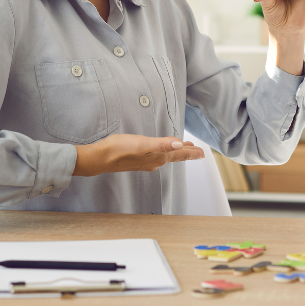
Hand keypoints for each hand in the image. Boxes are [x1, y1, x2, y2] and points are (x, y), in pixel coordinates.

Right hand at [73, 134, 204, 175]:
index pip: (180, 154)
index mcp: (158, 156)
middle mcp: (154, 161)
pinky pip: (157, 156)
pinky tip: (161, 152)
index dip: (192, 152)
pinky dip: (165, 152)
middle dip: (187, 153)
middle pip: (175, 157)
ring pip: (167, 157)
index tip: (203, 153)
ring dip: (177, 153)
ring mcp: (146, 161)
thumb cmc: (120, 149)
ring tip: (184, 149)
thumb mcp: (143, 144)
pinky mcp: (137, 159)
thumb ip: (162, 144)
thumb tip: (180, 145)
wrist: (101, 157)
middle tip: (198, 152)